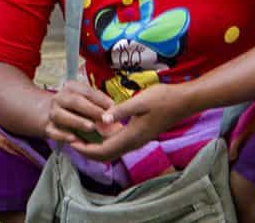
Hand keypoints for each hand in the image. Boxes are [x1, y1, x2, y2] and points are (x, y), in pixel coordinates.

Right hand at [44, 80, 123, 150]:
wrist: (52, 113)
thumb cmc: (76, 107)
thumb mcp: (86, 99)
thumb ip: (99, 104)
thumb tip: (115, 112)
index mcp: (70, 88)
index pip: (86, 91)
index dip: (100, 99)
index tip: (113, 107)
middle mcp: (59, 98)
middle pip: (74, 101)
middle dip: (91, 109)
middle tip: (104, 118)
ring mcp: (52, 112)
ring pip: (61, 115)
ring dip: (77, 121)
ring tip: (91, 128)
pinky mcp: (48, 127)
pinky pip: (53, 131)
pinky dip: (63, 135)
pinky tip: (74, 139)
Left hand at [70, 83, 193, 162]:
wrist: (183, 102)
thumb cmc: (163, 99)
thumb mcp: (140, 101)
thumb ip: (120, 111)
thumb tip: (102, 120)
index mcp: (131, 136)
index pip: (104, 151)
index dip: (85, 150)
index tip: (70, 142)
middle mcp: (134, 143)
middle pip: (106, 155)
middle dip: (87, 151)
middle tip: (71, 140)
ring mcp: (138, 140)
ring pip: (112, 151)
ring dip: (95, 148)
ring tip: (81, 136)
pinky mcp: (140, 136)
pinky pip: (118, 144)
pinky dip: (105, 142)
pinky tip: (98, 130)